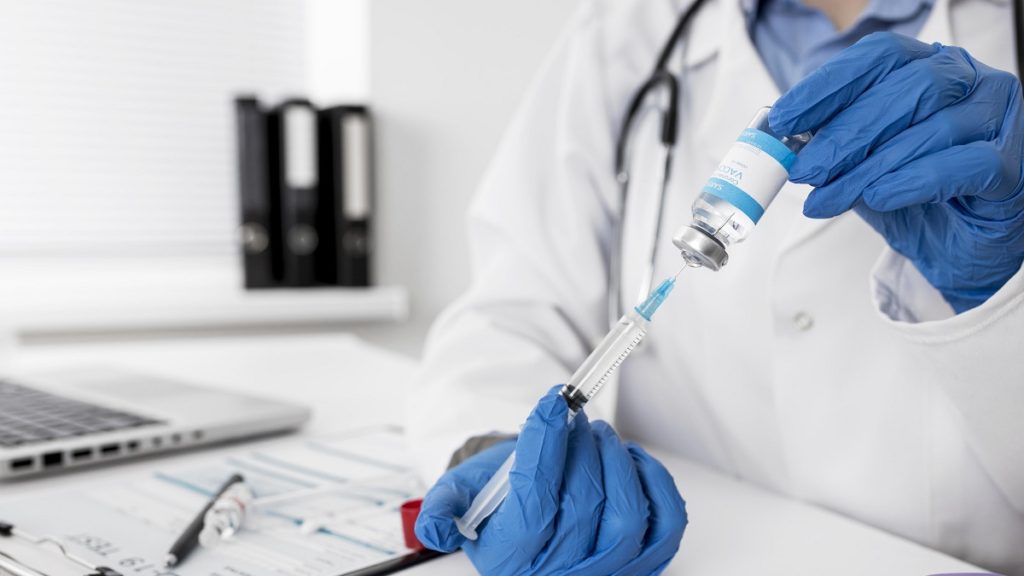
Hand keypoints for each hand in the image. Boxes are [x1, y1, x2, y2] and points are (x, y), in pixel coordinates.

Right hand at [415, 386, 686, 575]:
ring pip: (627, 516)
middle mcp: (558, 573)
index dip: (546, 445)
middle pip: (583, 502)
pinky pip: (666, 525)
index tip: (552, 404)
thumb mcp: (458, 495)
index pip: (535, 501)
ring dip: (616, 461)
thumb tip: (435, 525)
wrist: (526, 512)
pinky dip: (656, 485)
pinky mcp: (642, 561)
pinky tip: (631, 460)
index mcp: (510, 557)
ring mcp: (604, 570)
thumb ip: (442, 506)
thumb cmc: (496, 499)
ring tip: (599, 436)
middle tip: (574, 418)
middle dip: (580, 446)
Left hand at [769, 32, 1023, 312]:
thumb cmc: (912, 195)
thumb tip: (787, 142)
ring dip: (868, 168)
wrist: (958, 249)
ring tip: (828, 198)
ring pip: (930, 130)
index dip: (828, 85)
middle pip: (905, 90)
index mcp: (929, 67)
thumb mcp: (861, 166)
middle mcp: (969, 82)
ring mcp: (997, 119)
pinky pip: (964, 165)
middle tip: (804, 170)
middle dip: (845, 134)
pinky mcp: (1013, 166)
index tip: (784, 119)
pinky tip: (878, 197)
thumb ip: (833, 147)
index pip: (879, 58)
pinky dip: (914, 180)